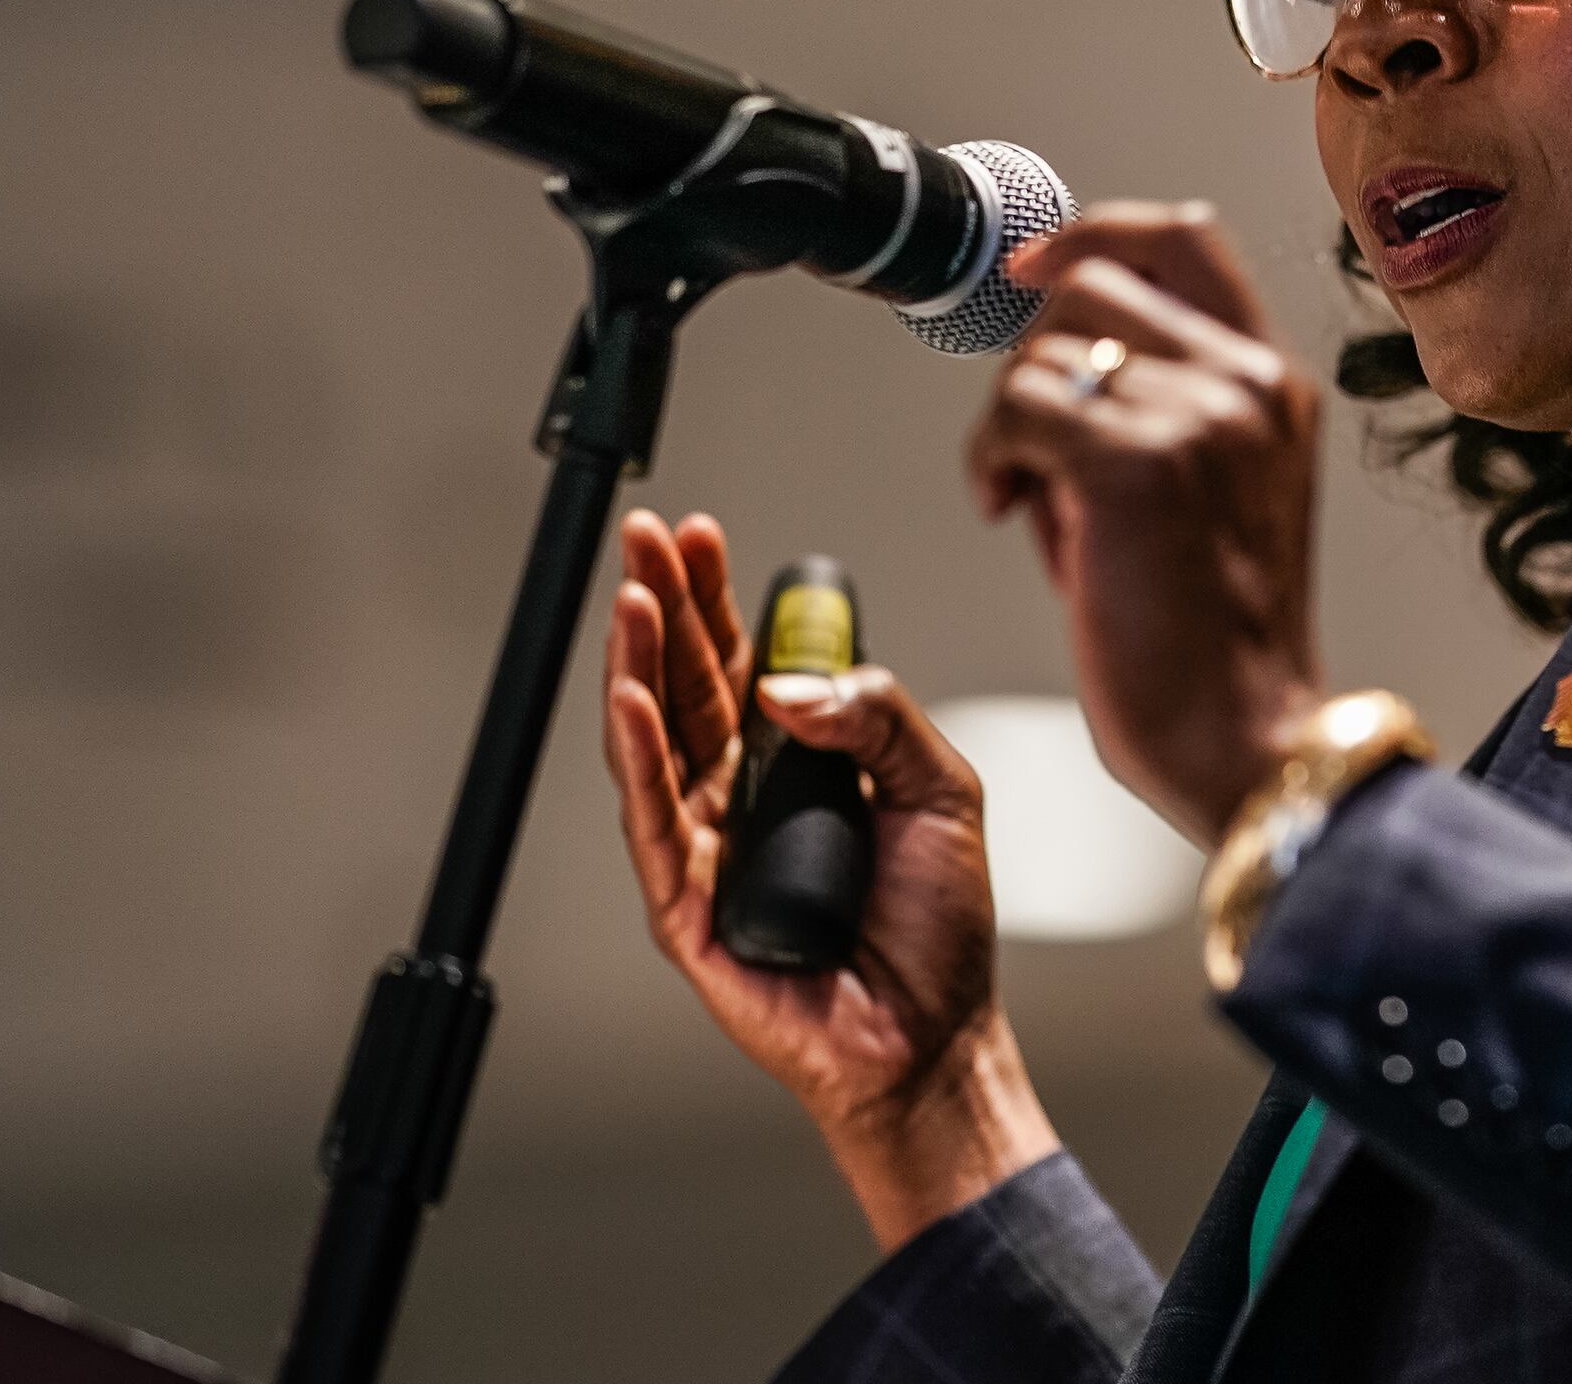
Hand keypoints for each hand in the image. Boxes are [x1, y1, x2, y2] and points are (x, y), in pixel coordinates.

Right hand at [600, 508, 1056, 1248]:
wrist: (932, 1036)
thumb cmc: (937, 927)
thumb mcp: (941, 788)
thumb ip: (879, 715)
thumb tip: (789, 682)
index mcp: (799, 765)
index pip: (744, 662)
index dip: (718, 598)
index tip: (699, 535)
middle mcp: (742, 799)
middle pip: (689, 684)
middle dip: (665, 605)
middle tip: (646, 539)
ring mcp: (709, 850)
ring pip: (658, 741)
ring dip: (640, 664)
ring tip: (633, 597)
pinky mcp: (688, 907)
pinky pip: (655, 822)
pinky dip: (639, 758)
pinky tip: (630, 700)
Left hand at [970, 203, 1324, 842]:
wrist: (1244, 739)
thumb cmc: (1214, 638)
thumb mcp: (1206, 488)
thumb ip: (1152, 406)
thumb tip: (1051, 358)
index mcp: (1273, 383)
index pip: (1184, 238)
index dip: (1094, 235)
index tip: (1032, 268)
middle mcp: (1246, 383)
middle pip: (1093, 282)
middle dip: (1032, 352)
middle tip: (1028, 443)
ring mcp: (1198, 415)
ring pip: (1043, 351)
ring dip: (1009, 420)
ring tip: (1029, 497)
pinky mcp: (1136, 464)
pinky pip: (1019, 409)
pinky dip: (992, 458)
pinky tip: (1009, 509)